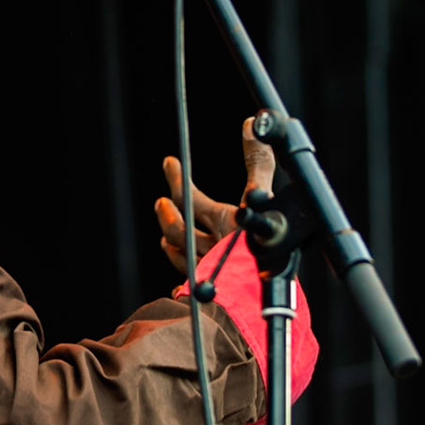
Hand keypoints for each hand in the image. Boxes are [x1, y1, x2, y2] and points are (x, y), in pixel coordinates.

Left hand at [152, 116, 277, 274]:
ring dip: (171, 232)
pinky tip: (174, 257)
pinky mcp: (212, 288)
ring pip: (183, 248)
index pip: (191, 197)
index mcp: (224, 222)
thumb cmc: (262, 250)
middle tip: (162, 196)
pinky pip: (188, 274)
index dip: (178, 179)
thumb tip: (251, 122)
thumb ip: (258, 163)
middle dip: (172, 206)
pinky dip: (180, 261)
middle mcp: (213, 246)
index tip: (169, 163)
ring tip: (164, 223)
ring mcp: (211, 269)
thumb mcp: (261, 199)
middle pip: (184, 223)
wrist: (260, 302)